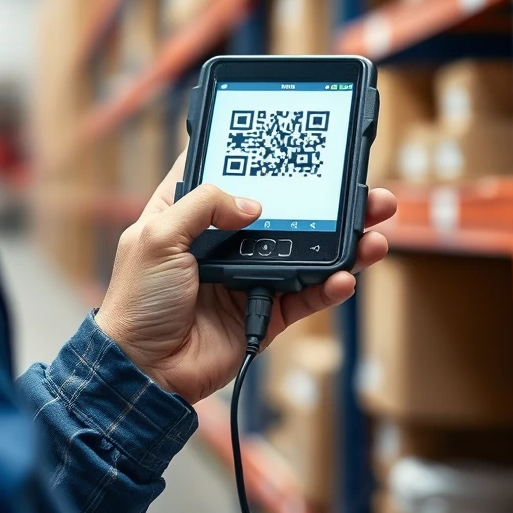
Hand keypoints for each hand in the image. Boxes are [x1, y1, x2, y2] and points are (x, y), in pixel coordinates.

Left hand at [95, 152, 395, 404]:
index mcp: (189, 214)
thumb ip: (203, 205)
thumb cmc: (137, 301)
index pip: (228, 173)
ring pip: (304, 251)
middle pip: (282, 211)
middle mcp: (222, 241)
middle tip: (361, 188)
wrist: (144, 371)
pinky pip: (305, 295)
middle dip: (323, 199)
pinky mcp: (264, 312)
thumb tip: (253, 203)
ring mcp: (247, 276)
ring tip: (374, 230)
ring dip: (342, 241)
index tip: (293, 140)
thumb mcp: (158, 236)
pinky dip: (328, 286)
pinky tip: (345, 276)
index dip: (258, 156)